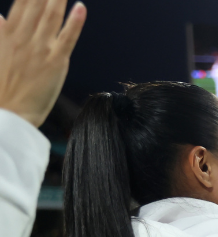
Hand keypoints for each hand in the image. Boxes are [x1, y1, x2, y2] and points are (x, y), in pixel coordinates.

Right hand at [0, 0, 86, 127]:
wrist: (8, 115)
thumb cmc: (1, 88)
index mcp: (6, 35)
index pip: (21, 5)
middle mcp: (23, 38)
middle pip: (35, 6)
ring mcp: (40, 50)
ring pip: (51, 17)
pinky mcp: (56, 63)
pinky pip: (67, 39)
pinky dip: (74, 22)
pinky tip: (80, 8)